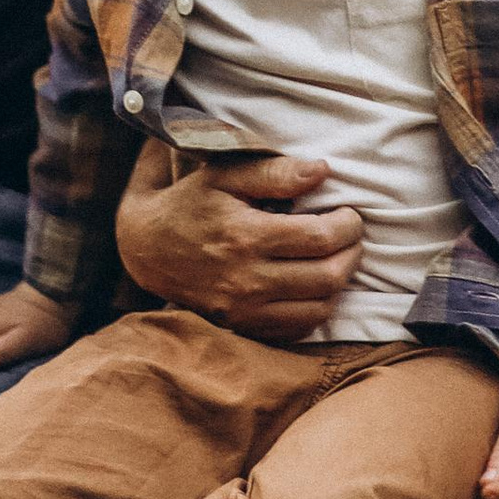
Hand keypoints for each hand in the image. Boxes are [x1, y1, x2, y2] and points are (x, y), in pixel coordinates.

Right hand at [115, 142, 363, 339]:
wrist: (147, 249)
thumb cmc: (191, 204)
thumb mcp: (225, 175)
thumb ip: (275, 172)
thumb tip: (322, 170)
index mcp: (245, 236)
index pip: (319, 238)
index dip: (347, 225)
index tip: (350, 212)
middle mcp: (247, 280)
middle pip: (327, 277)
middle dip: (352, 253)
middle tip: (351, 234)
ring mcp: (244, 311)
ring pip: (319, 308)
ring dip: (340, 282)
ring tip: (337, 257)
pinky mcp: (243, 328)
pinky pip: (298, 328)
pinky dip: (317, 307)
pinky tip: (315, 284)